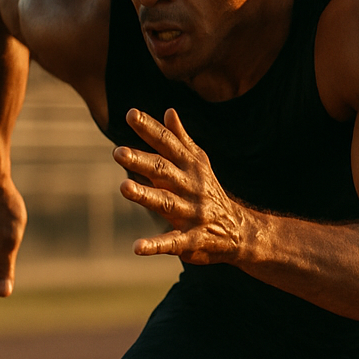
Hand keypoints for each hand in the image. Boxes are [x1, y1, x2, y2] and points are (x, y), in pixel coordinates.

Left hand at [114, 108, 253, 264]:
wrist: (240, 232)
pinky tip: (137, 247)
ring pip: (167, 203)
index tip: (131, 114)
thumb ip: (181, 140)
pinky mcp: (192, 240)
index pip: (169, 145)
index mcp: (191, 168)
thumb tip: (169, 111)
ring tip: (123, 187)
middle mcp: (191, 188)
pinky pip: (172, 242)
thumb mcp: (200, 164)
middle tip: (118, 152)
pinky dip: (155, 245)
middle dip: (142, 161)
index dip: (151, 129)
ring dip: (146, 195)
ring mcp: (192, 214)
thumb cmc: (210, 194)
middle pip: (164, 172)